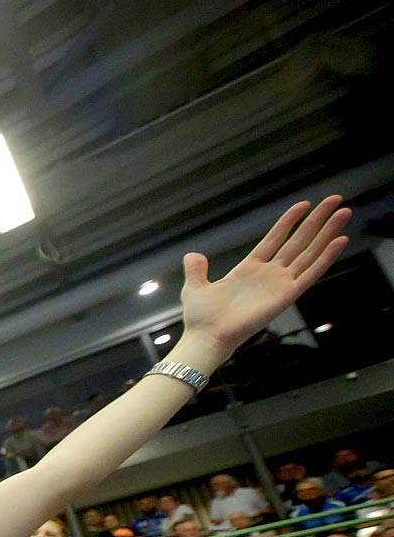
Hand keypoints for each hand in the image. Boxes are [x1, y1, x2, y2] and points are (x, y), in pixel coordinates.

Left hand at [179, 197, 349, 353]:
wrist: (206, 337)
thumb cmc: (201, 319)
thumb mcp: (195, 287)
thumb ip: (196, 269)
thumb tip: (193, 255)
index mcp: (249, 269)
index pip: (275, 239)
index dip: (289, 221)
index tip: (304, 204)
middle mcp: (269, 275)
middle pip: (299, 241)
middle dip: (318, 220)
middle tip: (335, 199)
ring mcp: (280, 284)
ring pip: (310, 252)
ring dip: (328, 232)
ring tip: (345, 211)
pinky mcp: (287, 296)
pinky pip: (311, 273)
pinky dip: (327, 257)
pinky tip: (341, 240)